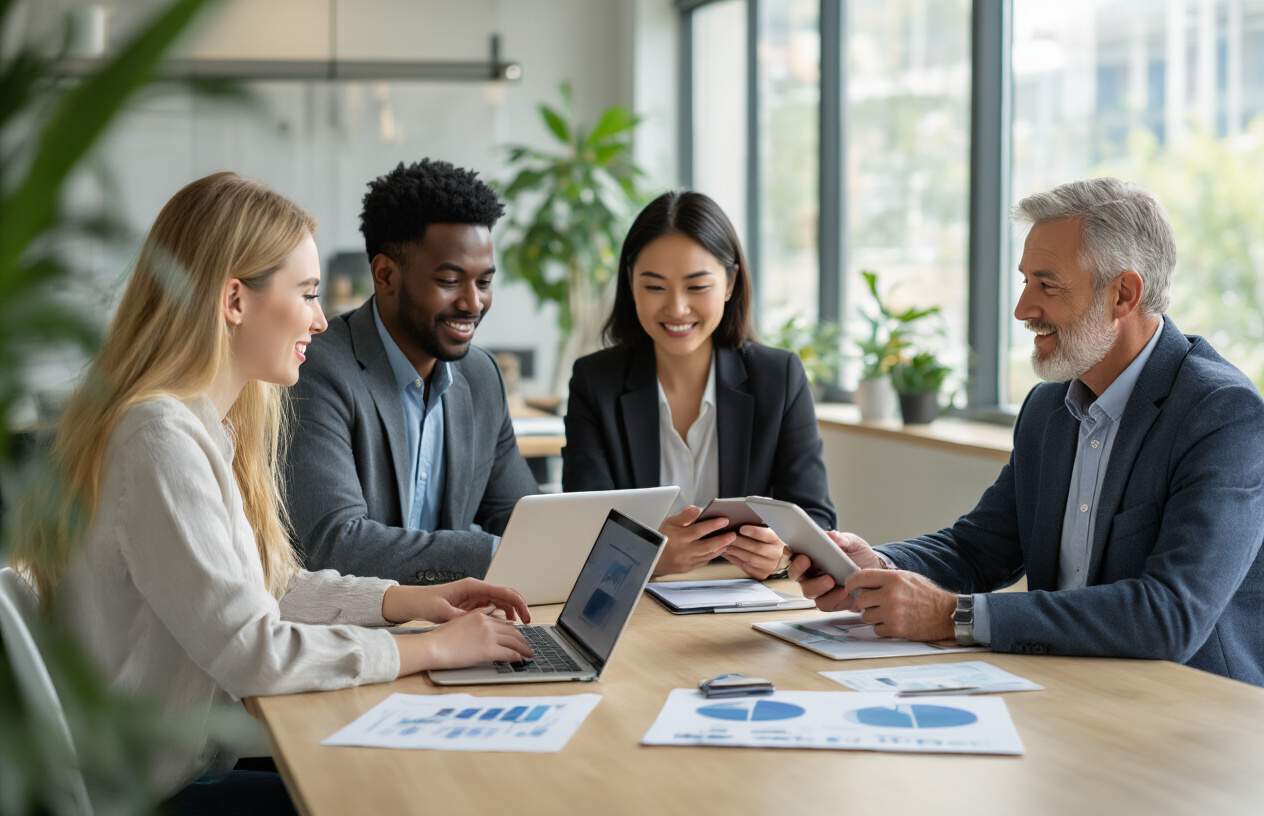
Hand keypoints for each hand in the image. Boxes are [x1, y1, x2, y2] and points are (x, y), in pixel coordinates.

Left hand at [382, 579, 530, 624]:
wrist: (414, 601)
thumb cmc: (426, 602)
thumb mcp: (442, 611)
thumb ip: (461, 616)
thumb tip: (479, 622)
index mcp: (473, 586)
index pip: (503, 592)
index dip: (518, 604)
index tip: (526, 617)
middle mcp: (477, 588)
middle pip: (506, 595)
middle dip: (519, 608)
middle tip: (527, 624)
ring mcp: (475, 595)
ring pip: (501, 602)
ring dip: (511, 613)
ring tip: (516, 629)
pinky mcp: (472, 603)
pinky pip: (492, 607)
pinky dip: (500, 616)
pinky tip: (502, 626)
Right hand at [395, 613, 530, 674]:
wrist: (432, 647)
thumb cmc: (439, 640)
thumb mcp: (457, 624)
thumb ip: (472, 623)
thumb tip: (480, 629)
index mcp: (479, 615)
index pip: (502, 622)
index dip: (512, 630)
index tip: (516, 636)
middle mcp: (486, 623)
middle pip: (512, 631)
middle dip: (521, 639)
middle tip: (526, 646)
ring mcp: (488, 635)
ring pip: (514, 641)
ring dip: (523, 649)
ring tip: (527, 654)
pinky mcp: (488, 649)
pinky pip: (510, 653)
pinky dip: (517, 657)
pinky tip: (520, 661)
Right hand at [655, 506, 736, 574]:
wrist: (649, 557)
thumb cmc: (660, 536)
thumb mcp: (669, 522)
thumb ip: (684, 516)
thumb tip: (698, 509)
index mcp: (677, 538)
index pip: (698, 530)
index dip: (713, 525)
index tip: (725, 520)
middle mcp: (682, 551)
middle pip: (707, 546)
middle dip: (722, 540)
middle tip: (733, 534)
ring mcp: (685, 562)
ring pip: (707, 556)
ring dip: (720, 548)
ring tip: (729, 541)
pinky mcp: (686, 569)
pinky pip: (703, 562)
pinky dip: (712, 555)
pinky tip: (718, 549)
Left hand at [721, 525, 788, 578]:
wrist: (776, 559)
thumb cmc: (767, 542)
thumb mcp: (767, 533)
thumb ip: (757, 528)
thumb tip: (740, 522)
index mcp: (777, 540)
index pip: (766, 535)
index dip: (754, 532)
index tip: (741, 528)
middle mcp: (775, 554)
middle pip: (756, 548)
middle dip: (740, 542)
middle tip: (727, 536)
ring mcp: (769, 566)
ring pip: (750, 559)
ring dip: (735, 551)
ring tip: (725, 545)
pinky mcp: (761, 574)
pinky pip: (745, 567)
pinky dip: (734, 559)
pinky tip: (727, 553)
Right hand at [787, 531, 884, 607]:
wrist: (876, 571)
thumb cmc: (859, 555)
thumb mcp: (853, 543)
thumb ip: (842, 539)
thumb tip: (830, 536)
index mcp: (811, 556)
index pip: (792, 554)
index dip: (787, 552)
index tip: (791, 549)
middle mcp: (811, 574)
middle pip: (795, 574)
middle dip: (798, 568)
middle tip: (807, 561)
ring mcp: (820, 589)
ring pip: (808, 591)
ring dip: (817, 586)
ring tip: (831, 580)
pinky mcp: (832, 602)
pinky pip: (826, 604)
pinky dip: (833, 598)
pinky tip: (844, 591)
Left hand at [839, 569, 955, 640]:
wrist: (946, 614)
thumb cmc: (927, 595)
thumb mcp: (907, 578)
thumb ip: (885, 579)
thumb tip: (863, 581)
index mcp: (893, 579)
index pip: (860, 577)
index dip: (852, 582)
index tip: (850, 586)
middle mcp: (890, 595)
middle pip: (860, 599)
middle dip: (865, 602)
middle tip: (874, 603)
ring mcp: (892, 613)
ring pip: (866, 616)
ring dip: (874, 616)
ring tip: (888, 613)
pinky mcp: (896, 629)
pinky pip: (877, 629)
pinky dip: (883, 628)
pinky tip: (894, 622)